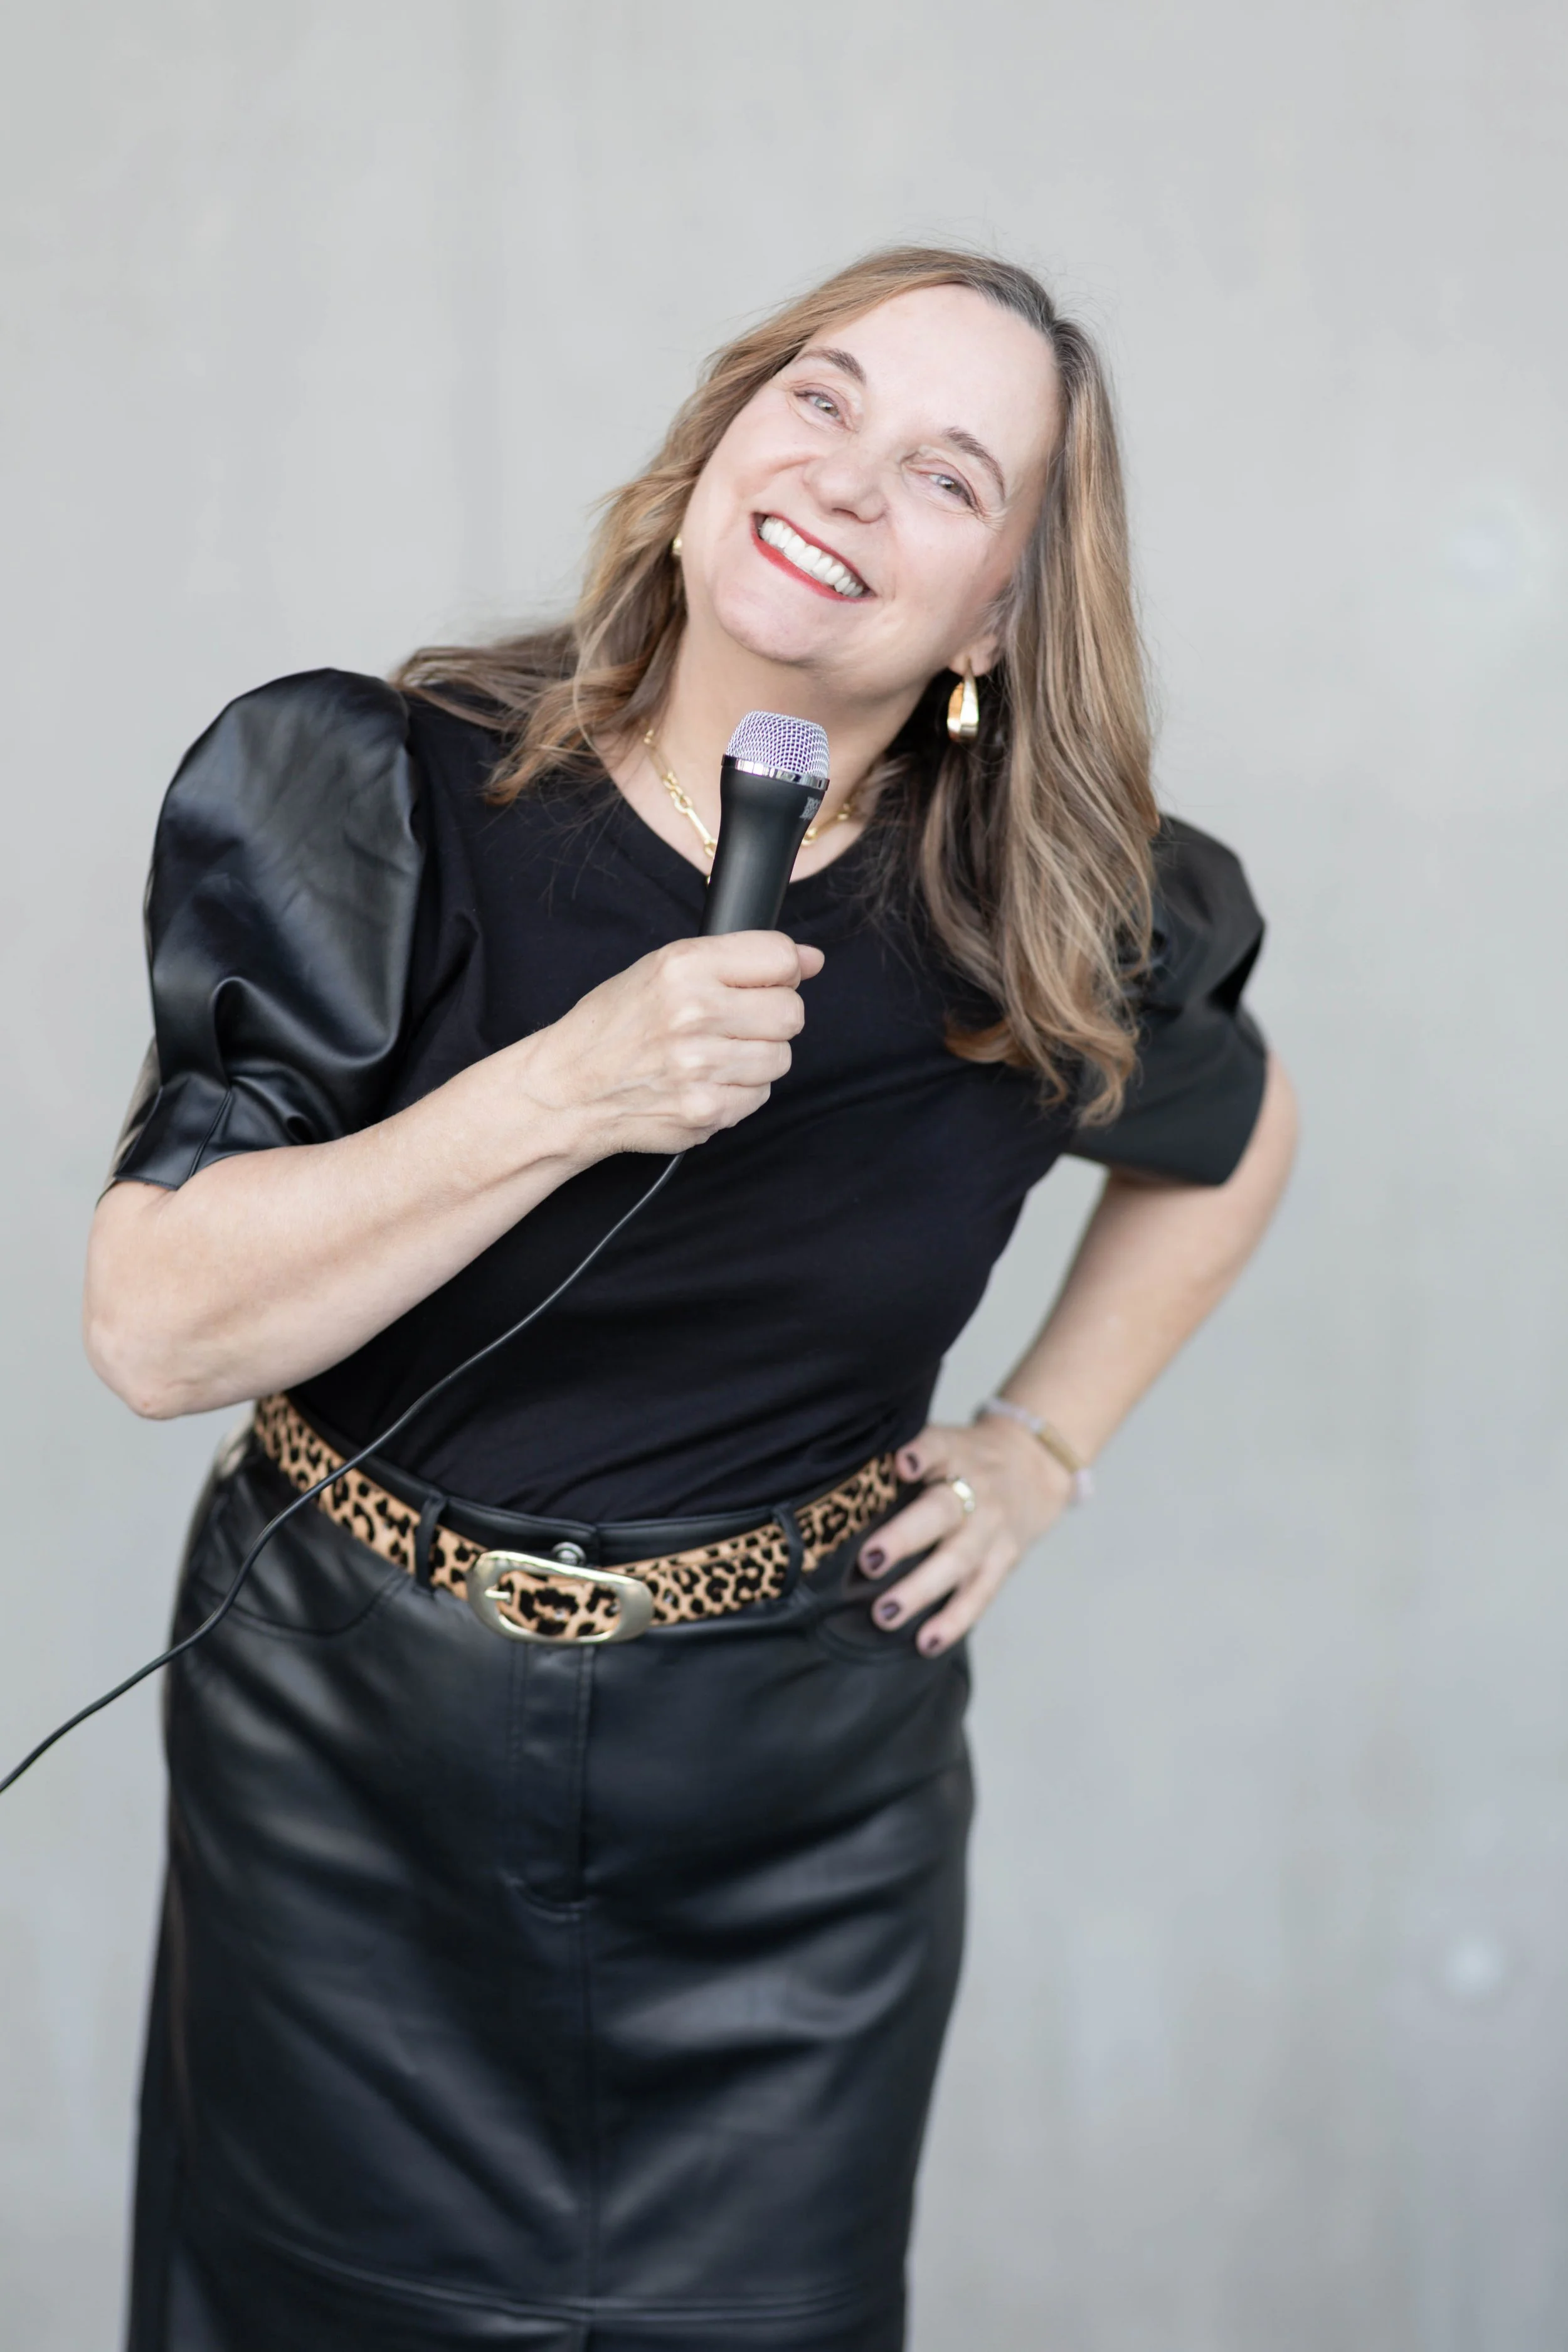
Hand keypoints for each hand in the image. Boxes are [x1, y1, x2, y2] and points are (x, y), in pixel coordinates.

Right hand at [520, 931, 824, 1158]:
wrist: (567, 1089)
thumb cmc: (614, 1026)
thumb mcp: (662, 969)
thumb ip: (738, 960)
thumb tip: (811, 960)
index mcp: (682, 966)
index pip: (779, 957)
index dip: (782, 970)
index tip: (767, 981)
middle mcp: (694, 1013)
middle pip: (791, 1012)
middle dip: (771, 1017)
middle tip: (733, 1024)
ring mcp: (701, 1067)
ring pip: (781, 1057)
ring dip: (756, 1057)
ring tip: (713, 1055)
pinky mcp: (706, 1111)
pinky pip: (760, 1096)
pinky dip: (740, 1090)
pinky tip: (704, 1082)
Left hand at [857, 1416, 1074, 1655]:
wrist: (1034, 1467)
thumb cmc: (966, 1458)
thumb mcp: (945, 1441)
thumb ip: (908, 1455)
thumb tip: (845, 1478)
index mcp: (956, 1453)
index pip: (938, 1446)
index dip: (921, 1453)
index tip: (902, 1464)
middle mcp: (977, 1490)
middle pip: (942, 1513)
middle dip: (905, 1537)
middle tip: (869, 1561)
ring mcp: (993, 1529)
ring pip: (959, 1561)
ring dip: (922, 1590)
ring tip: (885, 1614)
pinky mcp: (1005, 1560)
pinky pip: (980, 1594)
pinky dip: (954, 1621)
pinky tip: (927, 1643)